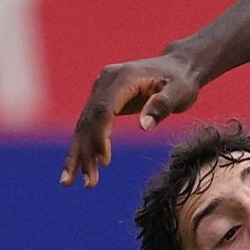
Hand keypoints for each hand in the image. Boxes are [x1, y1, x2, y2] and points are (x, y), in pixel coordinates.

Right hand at [62, 49, 203, 186]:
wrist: (177, 66)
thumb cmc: (181, 81)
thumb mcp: (180, 92)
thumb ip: (162, 106)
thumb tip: (144, 126)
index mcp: (124, 77)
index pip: (104, 109)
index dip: (101, 135)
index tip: (104, 161)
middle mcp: (106, 81)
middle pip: (90, 119)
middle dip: (85, 152)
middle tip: (88, 182)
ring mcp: (101, 89)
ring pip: (84, 124)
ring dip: (77, 154)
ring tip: (68, 182)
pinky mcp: (101, 98)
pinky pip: (88, 124)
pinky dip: (83, 146)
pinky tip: (78, 168)